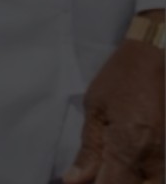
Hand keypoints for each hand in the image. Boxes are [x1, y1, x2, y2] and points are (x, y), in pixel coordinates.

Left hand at [63, 23, 164, 183]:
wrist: (153, 58)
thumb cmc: (119, 80)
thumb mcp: (95, 110)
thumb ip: (89, 150)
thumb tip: (73, 181)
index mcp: (128, 147)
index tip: (78, 181)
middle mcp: (151, 157)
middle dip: (112, 183)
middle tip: (94, 172)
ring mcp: (164, 155)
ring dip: (125, 179)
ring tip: (106, 169)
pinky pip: (156, 175)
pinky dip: (140, 177)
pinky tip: (121, 165)